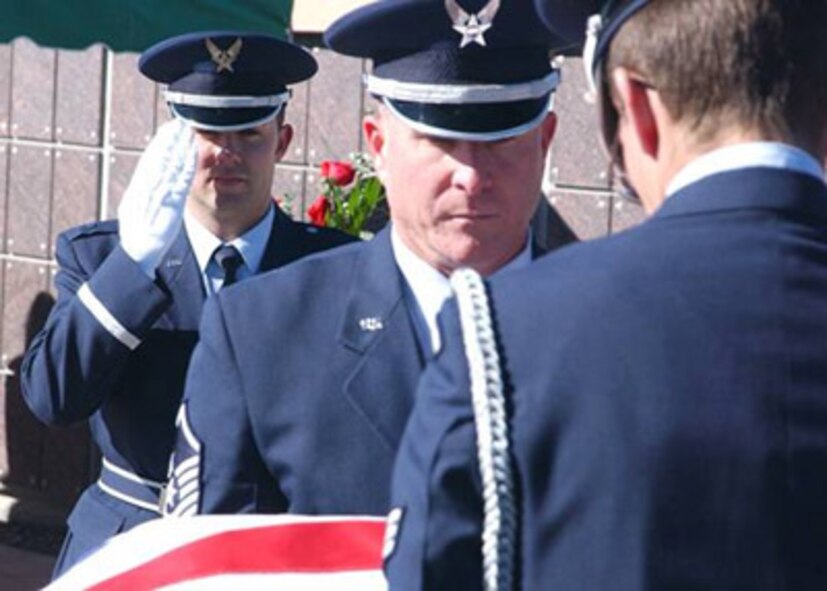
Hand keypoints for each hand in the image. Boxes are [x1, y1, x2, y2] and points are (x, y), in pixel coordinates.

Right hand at [118, 118, 196, 276]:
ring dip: (177, 148)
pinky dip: (185, 168)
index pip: (149, 162)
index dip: (159, 145)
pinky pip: (178, 184)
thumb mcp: (138, 215)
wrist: (136, 257)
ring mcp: (155, 199)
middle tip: (178, 122)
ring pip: (167, 167)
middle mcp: (144, 192)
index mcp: (136, 192)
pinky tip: (192, 155)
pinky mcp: (169, 208)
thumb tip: (150, 184)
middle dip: (168, 140)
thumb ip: (145, 198)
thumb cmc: (138, 240)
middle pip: (157, 160)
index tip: (167, 129)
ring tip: (186, 131)